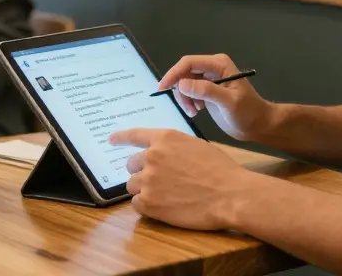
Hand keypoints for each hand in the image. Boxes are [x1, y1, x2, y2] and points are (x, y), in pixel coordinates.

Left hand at [110, 128, 254, 230]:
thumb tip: (162, 156)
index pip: (135, 135)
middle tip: (160, 181)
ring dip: (145, 190)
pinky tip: (165, 207)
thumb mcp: (195, 146)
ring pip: (133, 185)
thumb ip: (173, 148)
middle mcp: (152, 156)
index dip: (121, 137)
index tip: (111, 140)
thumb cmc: (220, 170)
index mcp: (165, 138)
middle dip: (142, 171)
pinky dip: (147, 206)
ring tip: (167, 196)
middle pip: (131, 164)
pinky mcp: (149, 203)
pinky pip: (137, 204)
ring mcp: (148, 180)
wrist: (230, 194)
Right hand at [157, 54, 272, 140]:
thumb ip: (207, 91)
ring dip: (184, 99)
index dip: (174, 73)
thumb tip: (182, 84)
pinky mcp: (206, 90)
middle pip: (184, 73)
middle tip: (188, 109)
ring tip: (194, 112)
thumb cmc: (248, 112)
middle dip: (181, 91)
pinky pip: (188, 92)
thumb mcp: (228, 102)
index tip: (162, 88)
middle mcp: (212, 68)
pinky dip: (188, 102)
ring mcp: (208, 79)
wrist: (257, 125)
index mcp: (219, 64)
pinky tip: (197, 111)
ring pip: (184, 84)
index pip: (189, 63)